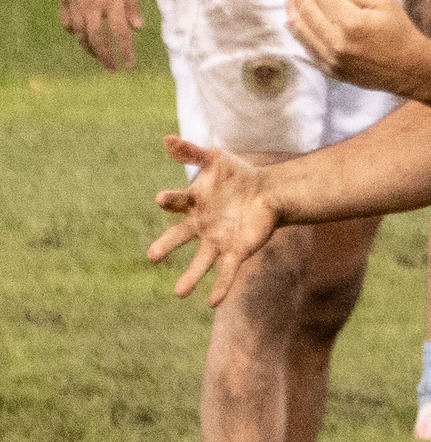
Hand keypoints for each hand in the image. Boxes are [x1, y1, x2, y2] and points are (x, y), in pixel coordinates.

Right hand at [57, 0, 141, 69]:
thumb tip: (137, 29)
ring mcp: (74, 0)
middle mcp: (91, 2)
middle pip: (97, 38)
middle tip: (112, 68)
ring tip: (99, 56)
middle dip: (105, 57)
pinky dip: (75, 33)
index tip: (129, 65)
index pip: (120, 33)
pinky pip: (67, 22)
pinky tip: (82, 37)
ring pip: (80, 33)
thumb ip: (133, 4)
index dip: (125, 52)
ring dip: (89, 48)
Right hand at [148, 137, 279, 304]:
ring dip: (191, 277)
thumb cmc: (237, 176)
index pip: (177, 202)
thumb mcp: (215, 159)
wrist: (267, 192)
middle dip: (166, 246)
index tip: (162, 198)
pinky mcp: (236, 251)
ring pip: (201, 262)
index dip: (170, 200)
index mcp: (193, 204)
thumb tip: (166, 139)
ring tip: (180, 293)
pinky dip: (220, 286)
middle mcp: (200, 226)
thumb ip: (192, 151)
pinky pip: (226, 271)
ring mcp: (217, 240)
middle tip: (152, 256)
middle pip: (179, 238)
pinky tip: (213, 302)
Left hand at [287, 0, 426, 92]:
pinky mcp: (331, 70)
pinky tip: (294, 22)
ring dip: (292, 11)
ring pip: (301, 31)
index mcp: (352, 22)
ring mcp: (332, 59)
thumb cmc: (400, 31)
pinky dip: (298, 33)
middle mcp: (337, 42)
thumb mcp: (386, 0)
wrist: (409, 68)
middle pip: (307, 11)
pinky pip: (307, 49)